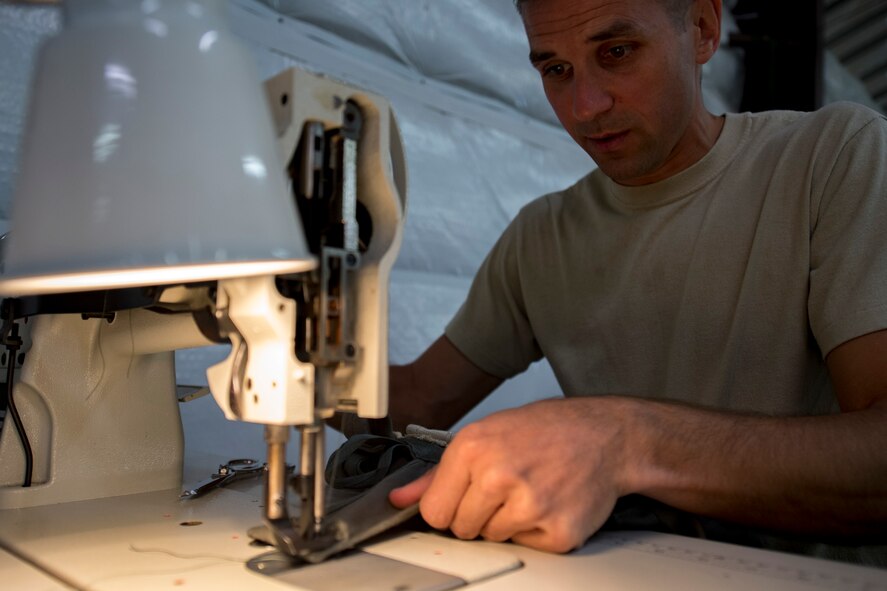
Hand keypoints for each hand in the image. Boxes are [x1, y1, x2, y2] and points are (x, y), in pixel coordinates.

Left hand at [389, 397, 634, 552]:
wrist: (604, 435)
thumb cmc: (546, 430)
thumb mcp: (486, 434)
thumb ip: (439, 472)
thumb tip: (400, 497)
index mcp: (473, 448)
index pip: (433, 511)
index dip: (447, 507)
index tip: (463, 497)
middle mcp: (497, 475)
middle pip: (460, 529)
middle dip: (477, 514)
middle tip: (505, 487)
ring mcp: (529, 505)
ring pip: (491, 539)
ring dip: (506, 522)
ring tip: (529, 489)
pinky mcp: (557, 532)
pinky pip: (526, 547)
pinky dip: (536, 531)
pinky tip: (548, 502)